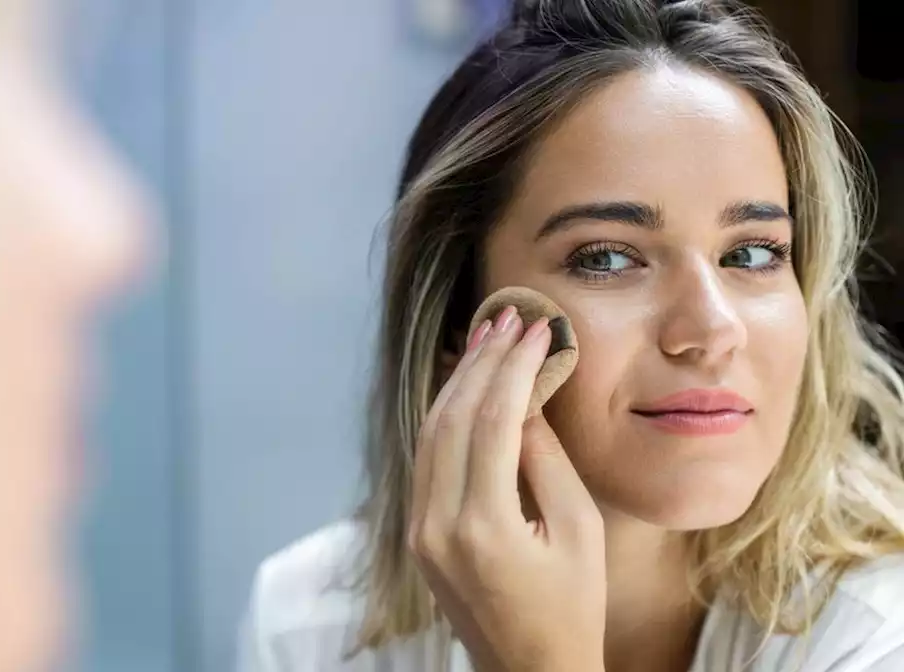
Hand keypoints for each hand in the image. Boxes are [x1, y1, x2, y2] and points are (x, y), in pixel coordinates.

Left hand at [407, 307, 605, 671]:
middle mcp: (438, 525)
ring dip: (458, 382)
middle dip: (481, 362)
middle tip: (507, 317)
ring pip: (430, 434)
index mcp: (483, 528)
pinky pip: (426, 459)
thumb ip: (546, 460)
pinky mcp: (418, 534)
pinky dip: (444, 416)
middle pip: (451, 419)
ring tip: (486, 337)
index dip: (514, 368)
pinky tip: (463, 385)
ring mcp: (420, 531)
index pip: (491, 423)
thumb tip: (527, 396)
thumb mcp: (578, 532)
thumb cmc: (571, 608)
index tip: (536, 329)